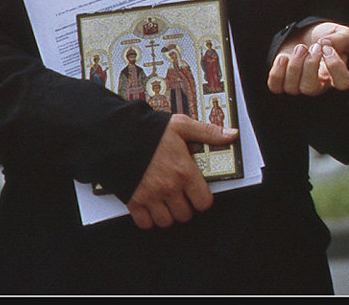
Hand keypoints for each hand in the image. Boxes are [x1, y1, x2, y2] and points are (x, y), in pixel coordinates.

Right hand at [127, 114, 237, 229]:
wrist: (117, 136)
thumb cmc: (150, 131)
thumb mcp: (182, 125)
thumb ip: (208, 132)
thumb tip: (231, 135)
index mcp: (184, 171)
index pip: (204, 202)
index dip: (202, 199)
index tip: (198, 193)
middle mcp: (169, 188)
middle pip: (185, 214)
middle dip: (185, 207)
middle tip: (181, 196)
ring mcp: (150, 197)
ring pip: (166, 221)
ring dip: (168, 214)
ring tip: (166, 201)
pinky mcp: (133, 201)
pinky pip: (145, 223)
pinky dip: (148, 219)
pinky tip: (150, 206)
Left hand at [267, 21, 348, 95]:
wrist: (306, 34)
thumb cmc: (325, 37)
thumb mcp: (342, 33)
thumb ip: (342, 38)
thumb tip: (326, 44)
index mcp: (336, 75)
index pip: (343, 83)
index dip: (335, 66)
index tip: (327, 49)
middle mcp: (318, 84)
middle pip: (311, 88)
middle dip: (309, 64)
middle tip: (313, 47)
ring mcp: (299, 85)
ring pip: (293, 88)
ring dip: (295, 65)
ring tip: (300, 47)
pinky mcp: (282, 81)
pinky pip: (276, 87)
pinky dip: (278, 72)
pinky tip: (284, 57)